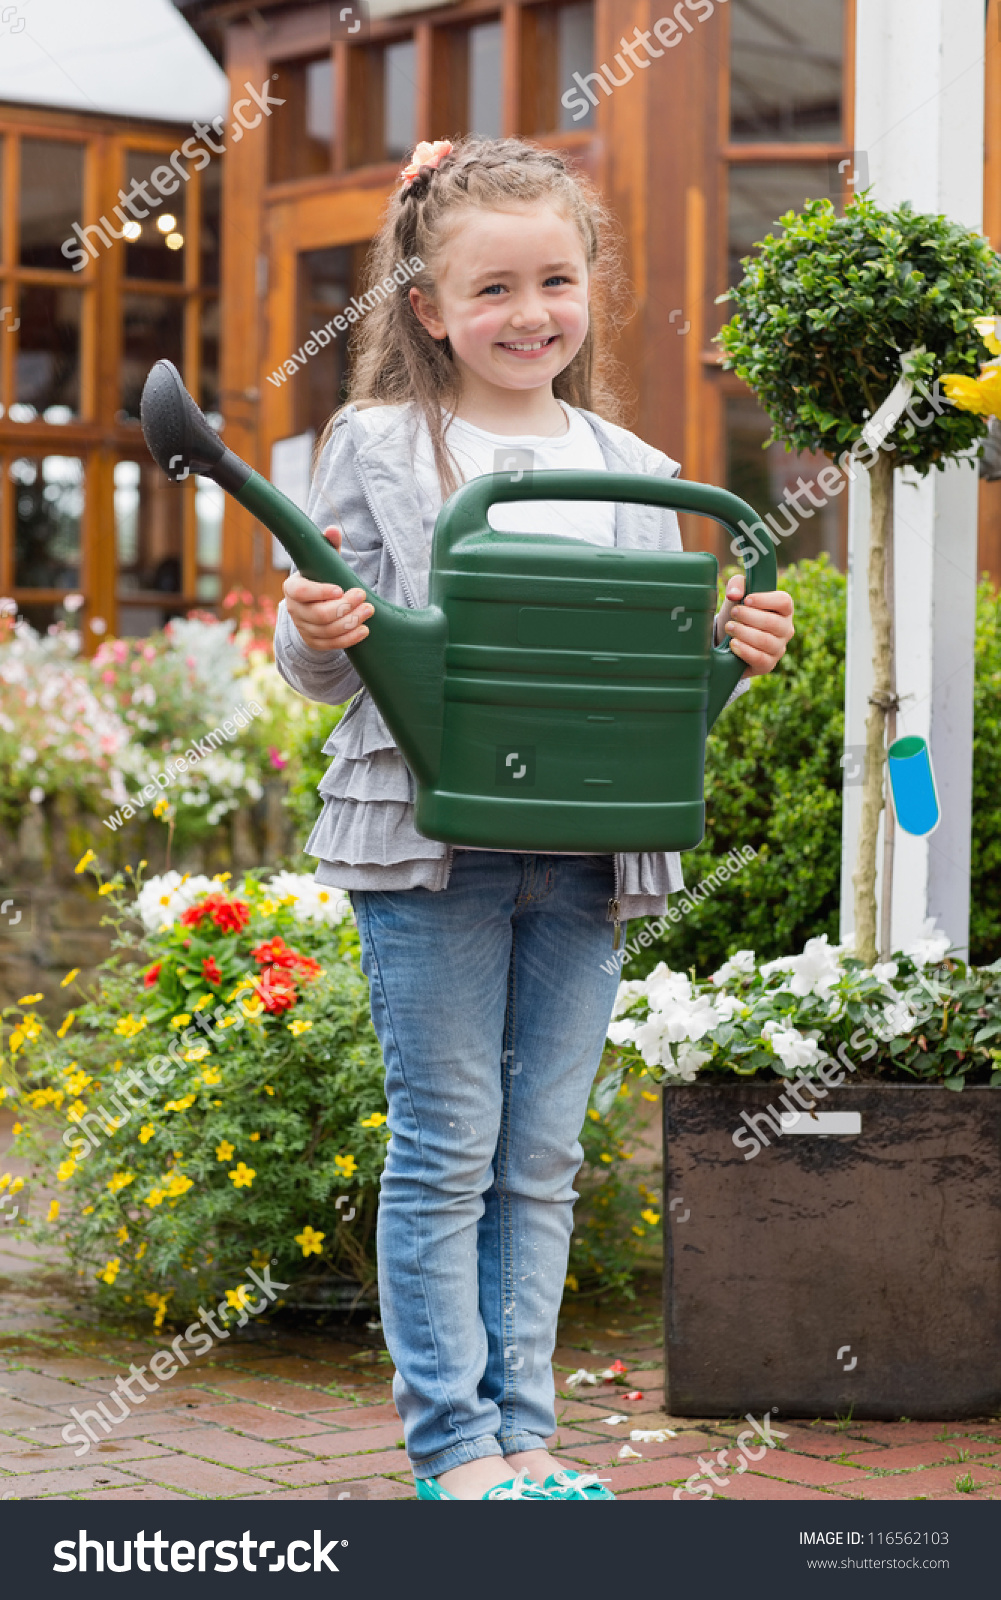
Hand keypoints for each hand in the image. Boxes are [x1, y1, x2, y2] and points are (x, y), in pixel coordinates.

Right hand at [282, 526, 373, 650]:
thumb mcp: (323, 561)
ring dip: (350, 622)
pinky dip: (349, 639)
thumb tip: (333, 530)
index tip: (340, 589)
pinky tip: (364, 630)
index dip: (320, 592)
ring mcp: (303, 628)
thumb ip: (328, 546)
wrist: (314, 604)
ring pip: (327, 631)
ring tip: (368, 611)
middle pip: (318, 615)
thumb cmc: (321, 577)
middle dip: (343, 607)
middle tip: (363, 597)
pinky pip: (331, 645)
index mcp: (292, 588)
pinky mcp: (314, 642)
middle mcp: (294, 610)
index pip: (302, 593)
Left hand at [715, 575, 793, 675]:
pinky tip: (733, 644)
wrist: (729, 640)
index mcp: (784, 609)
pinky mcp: (768, 664)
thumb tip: (734, 594)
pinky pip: (759, 658)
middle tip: (733, 613)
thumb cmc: (739, 613)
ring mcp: (779, 648)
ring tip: (729, 627)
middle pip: (772, 622)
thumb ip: (737, 585)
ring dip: (744, 633)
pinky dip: (744, 650)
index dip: (765, 600)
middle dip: (748, 616)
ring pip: (765, 641)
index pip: (784, 602)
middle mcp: (786, 629)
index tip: (746, 600)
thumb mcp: (737, 595)